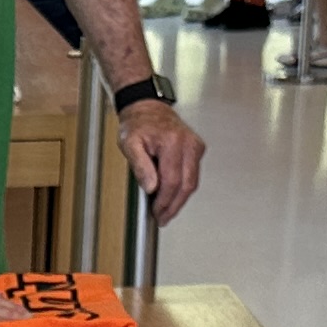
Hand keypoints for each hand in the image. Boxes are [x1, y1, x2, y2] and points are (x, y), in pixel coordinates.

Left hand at [117, 101, 205, 226]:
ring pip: (192, 182)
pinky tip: (172, 195)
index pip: (172, 181)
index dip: (164, 201)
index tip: (156, 212)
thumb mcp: (129, 144)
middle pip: (186, 185)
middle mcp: (188, 143)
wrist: (147, 108)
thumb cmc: (138, 124)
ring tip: (166, 211)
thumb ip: (140, 167)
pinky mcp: (197, 149)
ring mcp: (195, 146)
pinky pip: (193, 175)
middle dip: (174, 206)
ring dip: (179, 200)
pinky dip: (183, 188)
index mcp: (172, 142)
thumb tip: (151, 187)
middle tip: (163, 218)